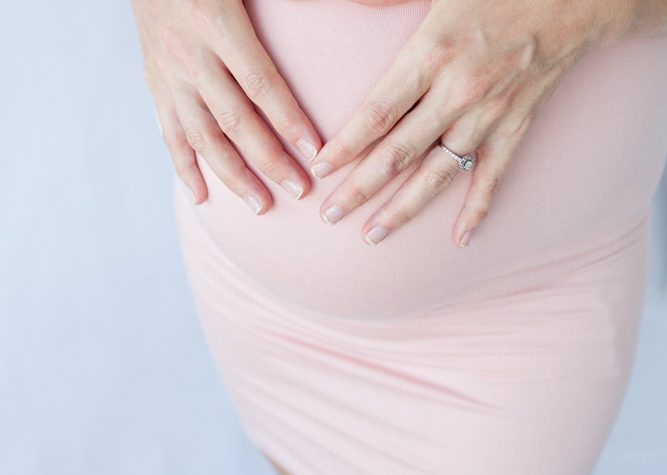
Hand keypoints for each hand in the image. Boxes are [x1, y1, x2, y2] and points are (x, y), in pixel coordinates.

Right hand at [131, 0, 320, 212]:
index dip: (289, 120)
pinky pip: (169, 134)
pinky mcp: (154, 85)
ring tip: (261, 206)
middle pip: (235, 119)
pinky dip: (185, 168)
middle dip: (269, 160)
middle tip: (300, 191)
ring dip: (233, 176)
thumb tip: (373, 3)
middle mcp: (191, 55)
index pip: (261, 84)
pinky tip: (202, 197)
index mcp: (219, 24)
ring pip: (202, 136)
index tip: (317, 152)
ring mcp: (169, 75)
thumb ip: (301, 0)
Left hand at [309, 0, 637, 244]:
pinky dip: (477, 209)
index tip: (320, 169)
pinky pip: (492, 176)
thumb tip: (344, 3)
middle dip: (360, 188)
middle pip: (398, 153)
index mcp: (431, 54)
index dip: (346, 145)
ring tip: (372, 236)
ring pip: (437, 174)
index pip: (378, 113)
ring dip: (403, 209)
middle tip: (330, 215)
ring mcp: (489, 115)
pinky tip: (460, 237)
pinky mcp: (516, 126)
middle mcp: (458, 92)